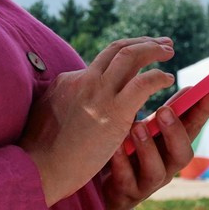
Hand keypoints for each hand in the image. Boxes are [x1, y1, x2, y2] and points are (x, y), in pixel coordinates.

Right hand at [19, 37, 174, 206]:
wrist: (40, 168)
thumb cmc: (40, 151)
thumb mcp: (46, 114)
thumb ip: (63, 101)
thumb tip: (73, 98)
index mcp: (69, 81)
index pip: (101, 62)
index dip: (123, 57)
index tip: (137, 59)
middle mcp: (85, 80)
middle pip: (118, 49)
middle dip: (142, 42)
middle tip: (161, 42)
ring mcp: (99, 93)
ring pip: (131, 56)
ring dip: (153, 49)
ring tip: (169, 50)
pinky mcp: (114, 111)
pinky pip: (143, 83)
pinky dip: (158, 76)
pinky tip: (167, 79)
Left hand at [99, 88, 208, 209]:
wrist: (101, 187)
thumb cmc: (129, 152)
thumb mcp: (147, 130)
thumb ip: (165, 113)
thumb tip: (186, 85)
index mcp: (172, 147)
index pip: (193, 128)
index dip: (204, 111)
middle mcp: (165, 166)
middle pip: (182, 155)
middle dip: (176, 132)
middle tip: (164, 110)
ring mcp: (146, 182)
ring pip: (156, 171)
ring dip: (148, 148)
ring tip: (137, 128)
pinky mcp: (125, 192)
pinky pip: (125, 179)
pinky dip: (121, 162)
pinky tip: (115, 147)